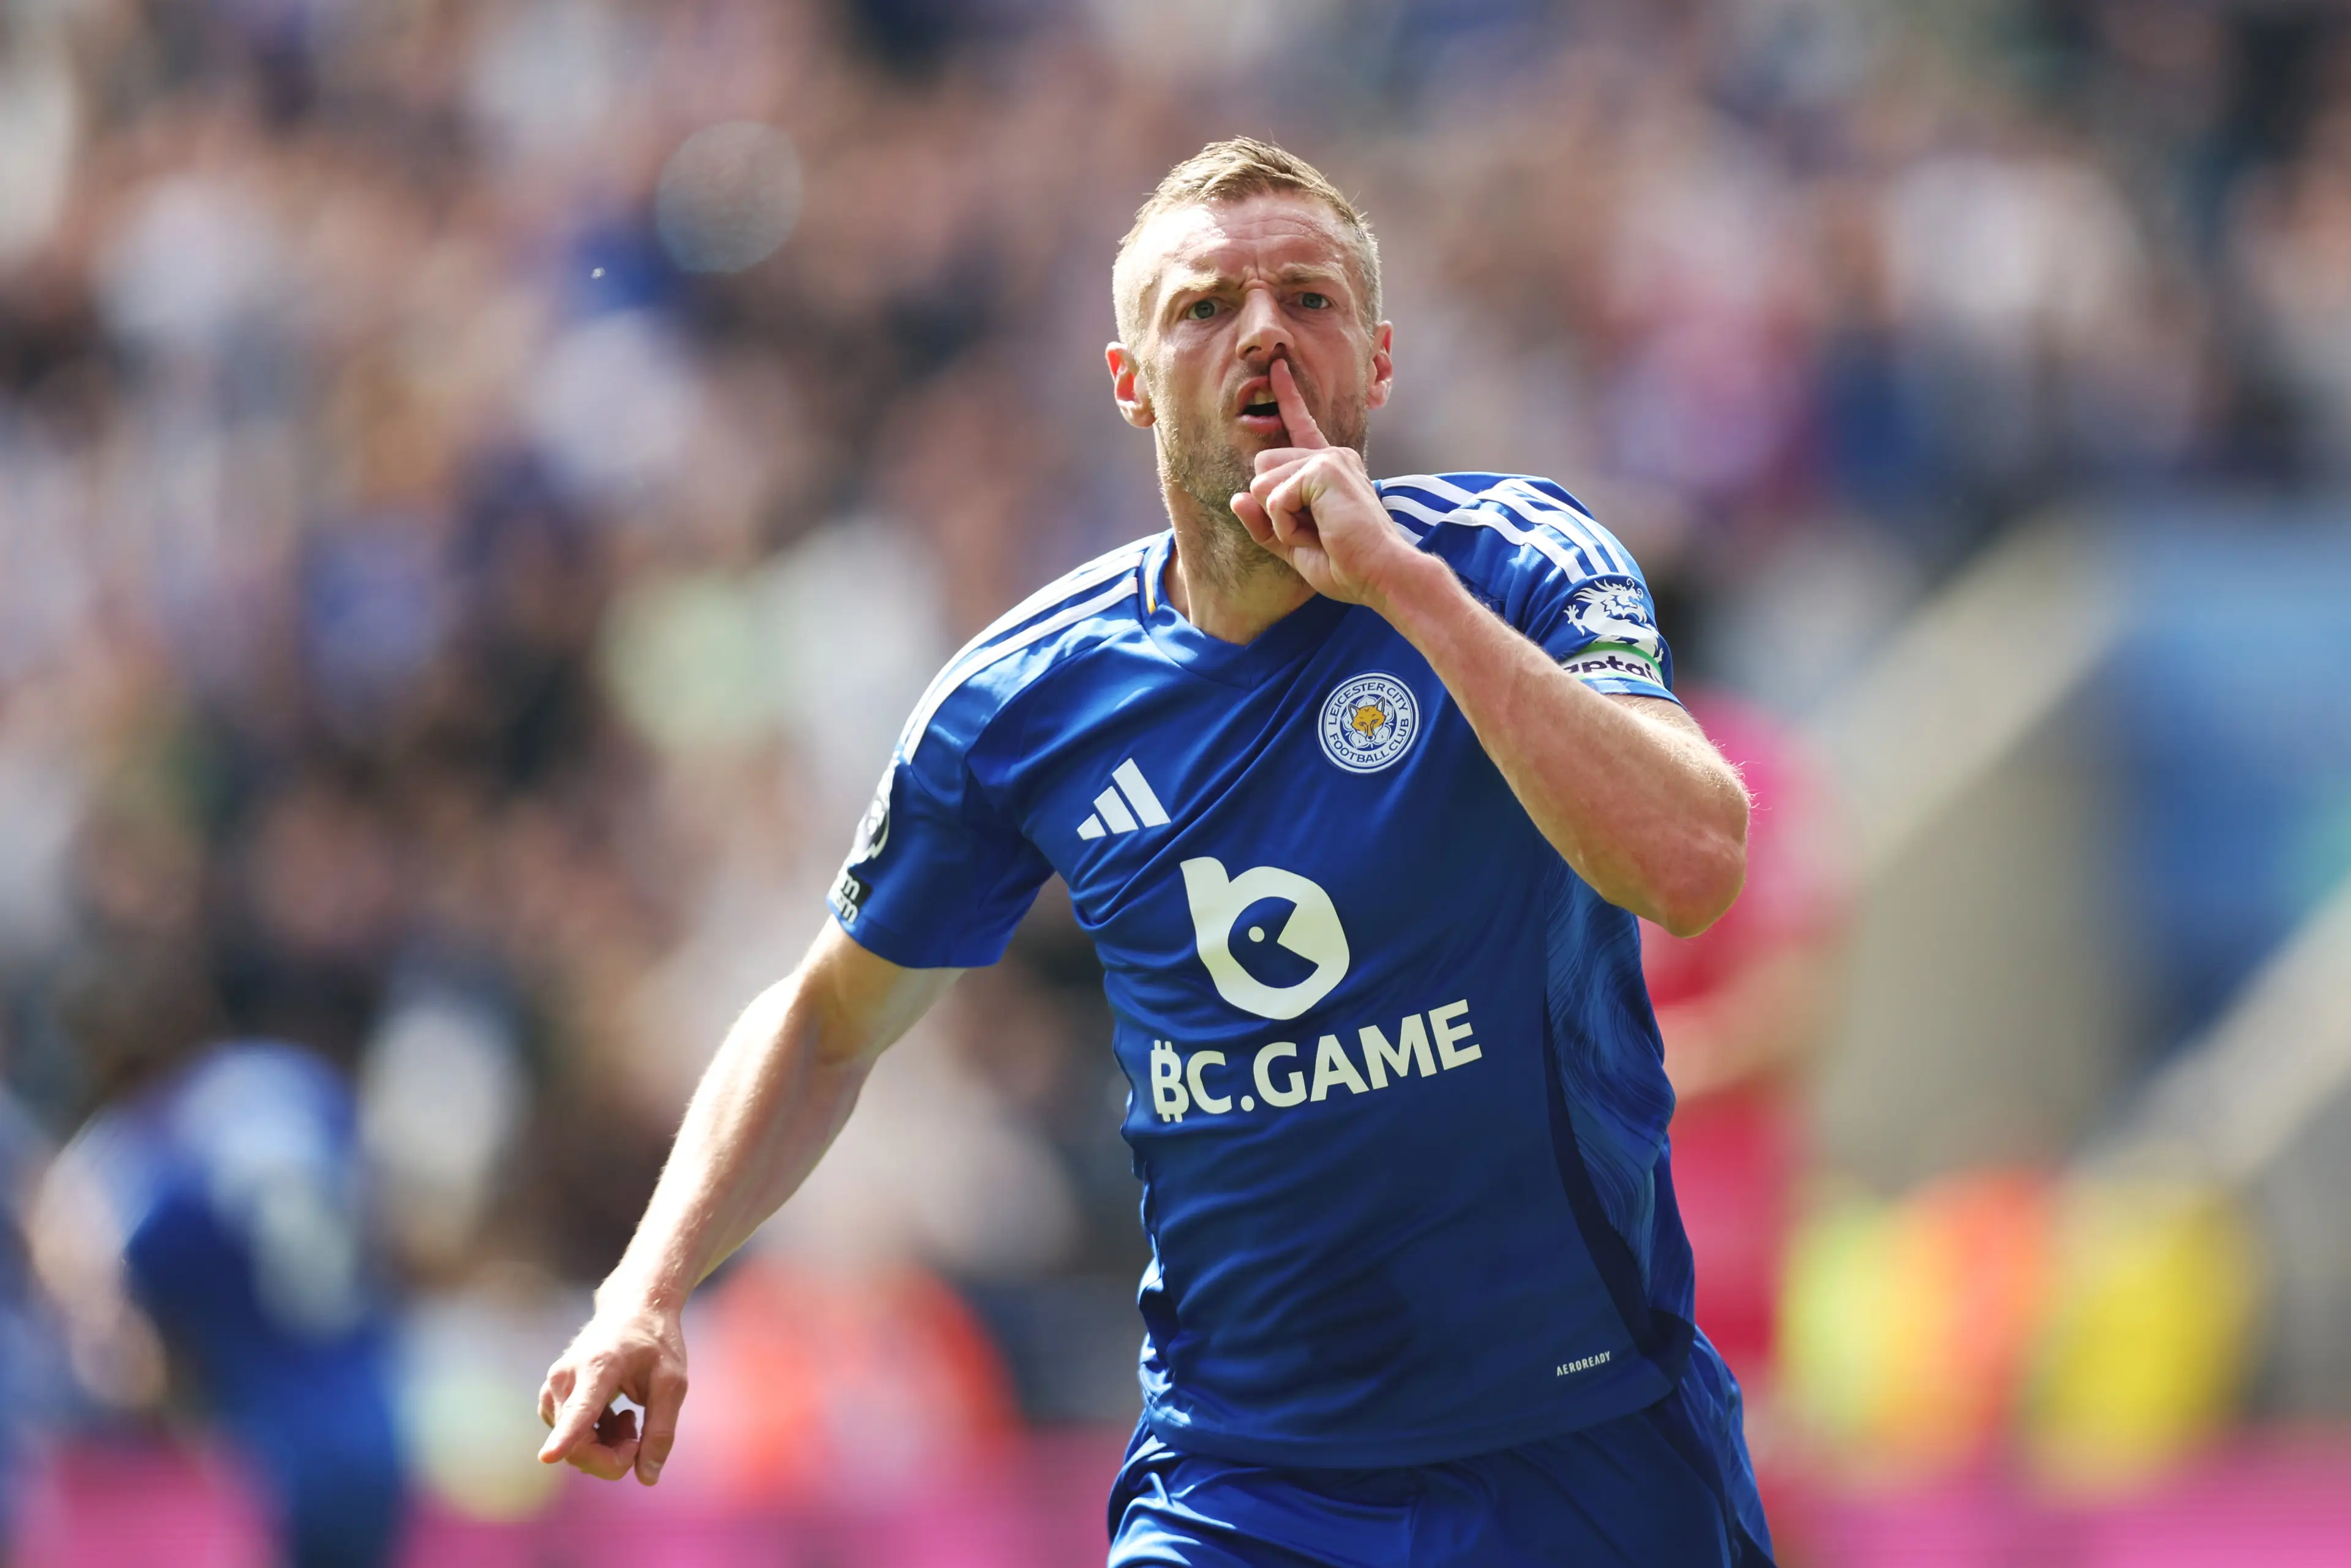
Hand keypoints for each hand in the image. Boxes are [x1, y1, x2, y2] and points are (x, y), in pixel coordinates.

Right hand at [536, 1292, 687, 1485]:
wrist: (633, 1309)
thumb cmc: (656, 1344)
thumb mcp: (672, 1384)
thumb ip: (660, 1432)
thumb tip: (647, 1479)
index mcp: (599, 1367)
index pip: (580, 1410)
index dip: (566, 1438)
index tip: (548, 1458)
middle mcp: (565, 1378)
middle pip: (578, 1445)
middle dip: (612, 1457)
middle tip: (639, 1440)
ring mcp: (552, 1389)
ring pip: (574, 1447)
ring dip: (607, 1447)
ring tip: (631, 1418)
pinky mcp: (550, 1399)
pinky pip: (571, 1438)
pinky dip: (596, 1438)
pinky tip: (616, 1416)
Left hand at [1230, 359, 1421, 610]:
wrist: (1381, 575)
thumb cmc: (1346, 565)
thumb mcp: (1294, 545)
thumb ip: (1264, 523)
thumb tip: (1236, 498)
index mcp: (1329, 469)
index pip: (1301, 426)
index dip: (1288, 396)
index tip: (1278, 366)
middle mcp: (1330, 456)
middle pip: (1261, 467)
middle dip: (1272, 508)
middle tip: (1312, 531)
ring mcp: (1328, 459)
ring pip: (1262, 483)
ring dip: (1279, 520)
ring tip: (1318, 532)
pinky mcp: (1323, 470)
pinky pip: (1273, 499)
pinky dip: (1286, 525)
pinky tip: (1318, 532)